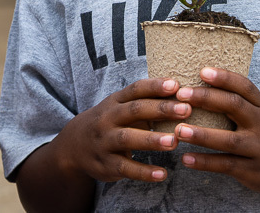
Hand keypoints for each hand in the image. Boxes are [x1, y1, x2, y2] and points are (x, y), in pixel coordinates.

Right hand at [56, 77, 191, 182]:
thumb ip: (144, 102)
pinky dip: (144, 172)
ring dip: (151, 139)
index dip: (154, 86)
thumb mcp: (119, 108)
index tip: (176, 85)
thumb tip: (181, 94)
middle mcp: (107, 119)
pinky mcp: (105, 164)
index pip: (135, 90)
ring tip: (174, 141)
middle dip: (161, 109)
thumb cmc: (108, 123)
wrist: (73, 146)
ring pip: (128, 138)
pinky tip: (162, 174)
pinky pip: (126, 168)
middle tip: (186, 110)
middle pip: (134, 110)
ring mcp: (104, 141)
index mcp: (114, 102)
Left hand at [174, 67, 259, 193]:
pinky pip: (227, 166)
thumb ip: (241, 99)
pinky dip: (205, 162)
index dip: (224, 77)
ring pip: (229, 141)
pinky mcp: (253, 172)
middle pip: (235, 107)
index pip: (245, 87)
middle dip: (207, 99)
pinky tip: (186, 159)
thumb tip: (204, 79)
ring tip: (178, 130)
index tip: (202, 71)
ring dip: (202, 135)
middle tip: (181, 95)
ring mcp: (258, 150)